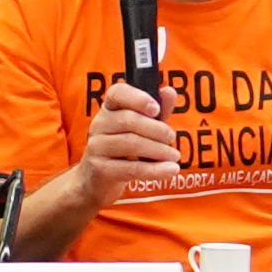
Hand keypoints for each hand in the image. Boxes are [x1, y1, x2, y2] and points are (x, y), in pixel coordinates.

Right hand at [73, 79, 180, 202]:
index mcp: (110, 108)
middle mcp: (98, 124)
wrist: (99, 179)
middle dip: (156, 129)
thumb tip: (169, 91)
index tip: (156, 109)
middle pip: (128, 120)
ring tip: (174, 156)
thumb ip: (159, 110)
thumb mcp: (145, 127)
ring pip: (130, 143)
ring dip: (159, 150)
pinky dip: (154, 169)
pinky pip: (130, 168)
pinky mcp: (99, 168)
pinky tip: (171, 169)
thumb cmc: (126, 148)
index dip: (138, 98)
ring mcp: (96, 146)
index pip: (118, 93)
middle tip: (171, 137)